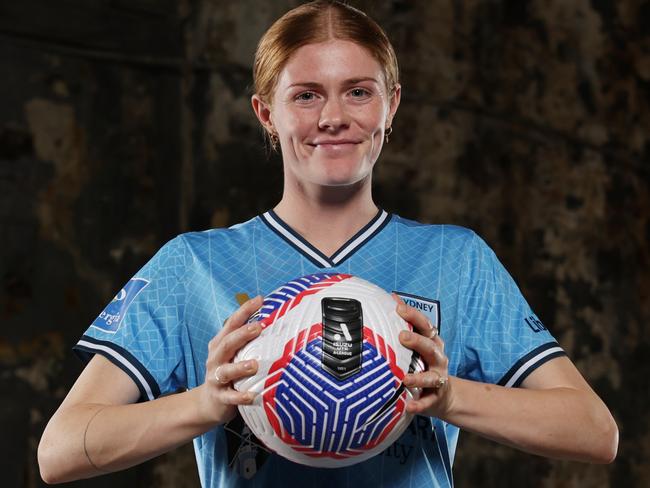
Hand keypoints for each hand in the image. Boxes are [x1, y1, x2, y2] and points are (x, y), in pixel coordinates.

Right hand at [198, 295, 263, 424]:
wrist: (209, 402)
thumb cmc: (229, 370)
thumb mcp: (234, 353)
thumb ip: (248, 340)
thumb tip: (276, 320)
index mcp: (220, 344)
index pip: (231, 323)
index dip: (244, 311)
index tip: (259, 300)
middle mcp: (216, 358)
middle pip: (227, 343)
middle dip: (242, 335)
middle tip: (259, 327)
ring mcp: (215, 378)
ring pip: (225, 371)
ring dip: (239, 367)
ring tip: (254, 365)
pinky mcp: (219, 397)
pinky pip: (229, 397)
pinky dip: (240, 397)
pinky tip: (252, 395)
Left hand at [394, 295, 452, 417]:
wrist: (444, 396)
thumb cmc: (423, 363)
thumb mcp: (418, 344)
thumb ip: (406, 324)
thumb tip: (390, 297)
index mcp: (432, 342)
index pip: (425, 325)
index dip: (413, 315)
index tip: (397, 307)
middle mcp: (438, 358)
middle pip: (431, 347)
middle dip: (418, 341)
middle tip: (402, 336)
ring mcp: (439, 378)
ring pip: (433, 376)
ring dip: (419, 377)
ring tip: (405, 379)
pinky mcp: (436, 398)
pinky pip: (428, 402)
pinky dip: (419, 404)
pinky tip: (409, 406)